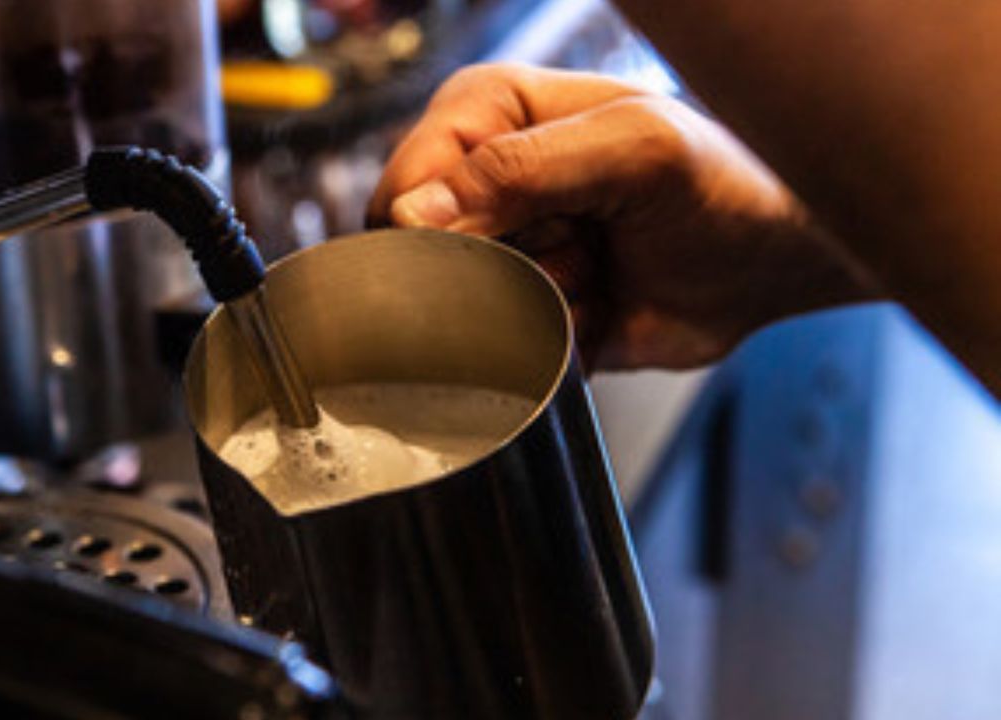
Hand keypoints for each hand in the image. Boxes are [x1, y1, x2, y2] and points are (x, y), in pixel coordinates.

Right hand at [368, 64, 879, 370]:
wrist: (775, 256)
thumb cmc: (726, 180)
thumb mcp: (633, 150)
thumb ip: (520, 170)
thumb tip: (411, 215)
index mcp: (489, 111)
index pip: (406, 185)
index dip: (450, 227)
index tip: (523, 234)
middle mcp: (483, 177)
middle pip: (426, 256)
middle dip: (507, 268)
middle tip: (582, 242)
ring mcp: (503, 244)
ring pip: (463, 309)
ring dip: (539, 305)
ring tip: (599, 270)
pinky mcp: (523, 303)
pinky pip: (501, 348)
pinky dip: (554, 341)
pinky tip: (601, 305)